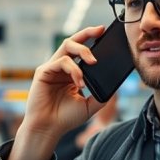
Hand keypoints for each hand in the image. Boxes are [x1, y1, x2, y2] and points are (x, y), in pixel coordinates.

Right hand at [8, 26, 106, 159]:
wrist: (48, 129)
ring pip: (67, 46)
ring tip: (93, 61)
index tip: (106, 35)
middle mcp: (61, 67)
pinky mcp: (43, 71)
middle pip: (73, 41)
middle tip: (100, 30)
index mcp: (71, 72)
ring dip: (83, 51)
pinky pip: (62, 61)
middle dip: (87, 32)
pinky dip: (74, 70)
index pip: (82, 51)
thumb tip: (116, 84)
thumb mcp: (90, 105)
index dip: (92, 41)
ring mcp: (52, 68)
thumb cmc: (66, 118)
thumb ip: (102, 94)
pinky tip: (80, 82)